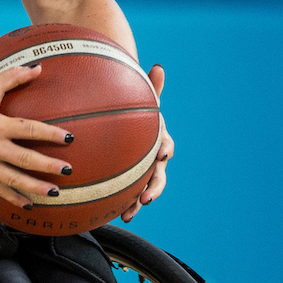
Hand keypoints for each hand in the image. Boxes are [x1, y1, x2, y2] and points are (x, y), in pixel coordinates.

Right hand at [0, 63, 71, 207]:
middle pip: (24, 159)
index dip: (51, 134)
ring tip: (55, 192)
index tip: (70, 138)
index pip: (29, 130)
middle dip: (48, 166)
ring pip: (12, 179)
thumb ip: (13, 77)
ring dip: (35, 187)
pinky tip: (28, 203)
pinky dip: (12, 198)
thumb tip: (38, 68)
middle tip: (68, 170)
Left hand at [121, 64, 172, 221]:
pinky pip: (130, 196)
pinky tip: (116, 216)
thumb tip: (159, 66)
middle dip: (154, 187)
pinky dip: (125, 206)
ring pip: (145, 190)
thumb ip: (150, 88)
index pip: (165, 145)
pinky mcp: (132, 183)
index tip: (161, 152)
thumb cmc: (137, 114)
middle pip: (158, 175)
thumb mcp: (142, 103)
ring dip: (138, 202)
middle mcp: (154, 159)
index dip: (164, 149)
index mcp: (158, 140)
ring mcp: (144, 173)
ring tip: (129, 213)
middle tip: (147, 196)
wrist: (130, 129)